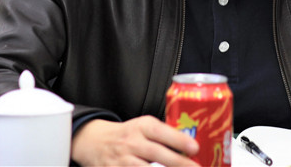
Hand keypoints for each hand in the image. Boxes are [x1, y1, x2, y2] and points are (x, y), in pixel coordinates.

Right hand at [70, 116, 199, 165]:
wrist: (95, 142)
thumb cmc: (128, 135)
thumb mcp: (143, 127)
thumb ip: (164, 135)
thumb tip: (192, 148)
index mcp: (141, 127)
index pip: (160, 131)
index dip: (178, 140)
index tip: (195, 148)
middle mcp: (130, 142)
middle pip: (156, 154)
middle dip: (178, 163)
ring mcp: (121, 160)